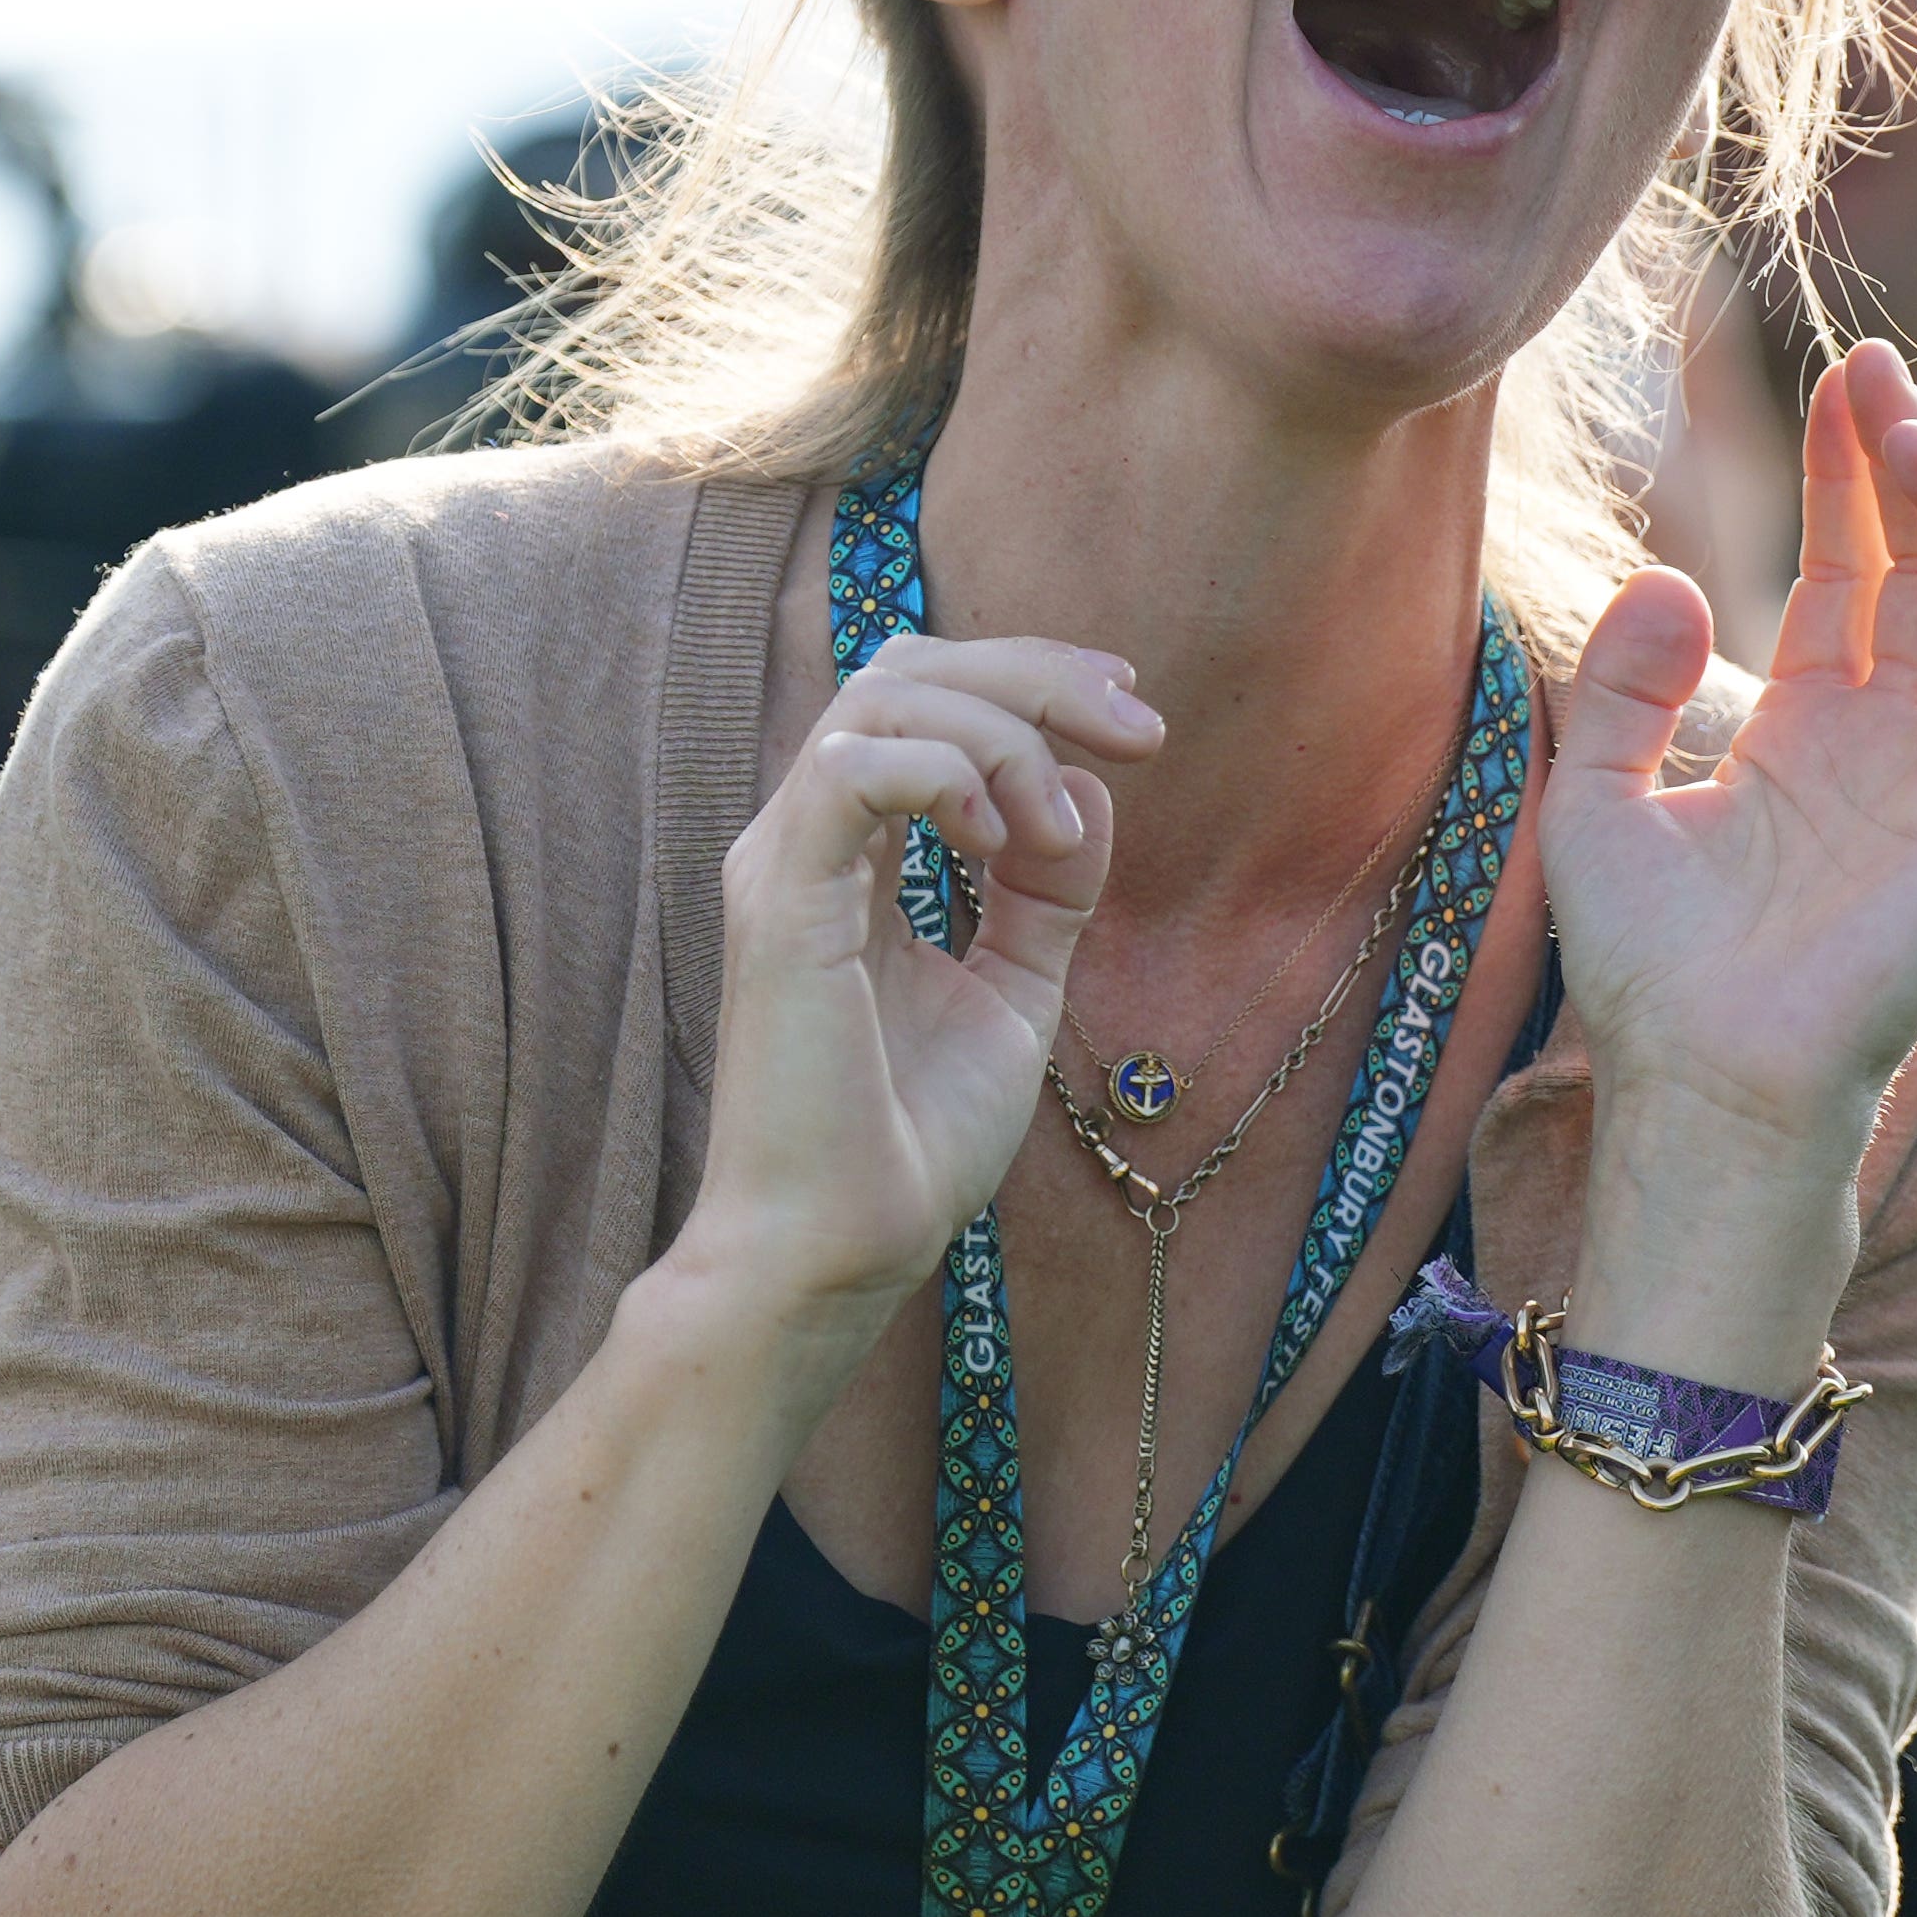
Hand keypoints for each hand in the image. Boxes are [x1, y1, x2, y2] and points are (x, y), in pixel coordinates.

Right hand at [678, 630, 1160, 1358]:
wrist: (841, 1246)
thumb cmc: (909, 1139)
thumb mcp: (1015, 990)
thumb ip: (1050, 892)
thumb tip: (1088, 792)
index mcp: (851, 854)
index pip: (923, 700)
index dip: (1031, 682)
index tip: (1135, 724)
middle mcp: (807, 839)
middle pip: (904, 669)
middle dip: (1033, 673)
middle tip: (1136, 726)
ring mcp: (783, 861)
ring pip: (881, 698)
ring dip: (1003, 734)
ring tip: (1057, 829)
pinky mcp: (780, 900)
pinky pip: (851, 768)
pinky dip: (946, 777)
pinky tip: (1000, 846)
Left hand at [1544, 342, 1916, 1269]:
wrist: (1700, 1082)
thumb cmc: (1650, 968)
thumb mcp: (1597, 798)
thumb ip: (1621, 684)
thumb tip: (1673, 577)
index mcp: (1806, 727)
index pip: (1850, 568)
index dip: (1848, 474)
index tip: (1838, 380)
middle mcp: (1888, 741)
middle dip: (1905, 469)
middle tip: (1875, 378)